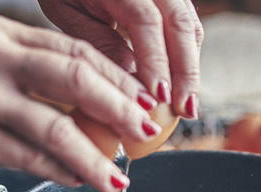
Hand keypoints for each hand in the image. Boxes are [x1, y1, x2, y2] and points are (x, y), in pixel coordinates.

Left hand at [38, 0, 203, 118]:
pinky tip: (182, 84)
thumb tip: (133, 79)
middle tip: (185, 109)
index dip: (156, 61)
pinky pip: (188, 25)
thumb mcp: (70, 13)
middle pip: (180, 23)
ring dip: (191, 67)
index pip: (146, 21)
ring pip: (190, 25)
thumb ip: (101, 42)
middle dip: (185, 71)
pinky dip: (187, 56)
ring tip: (188, 104)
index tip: (159, 97)